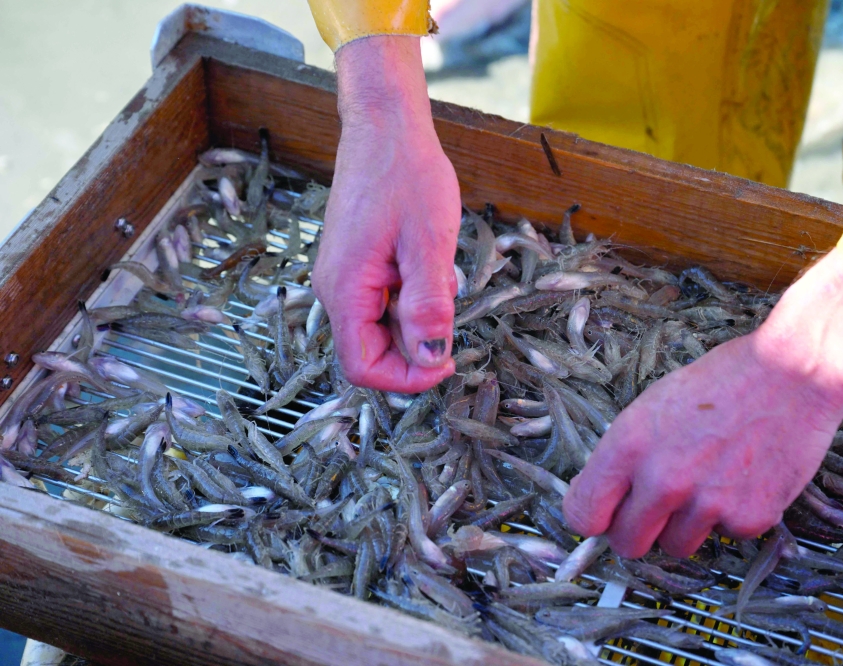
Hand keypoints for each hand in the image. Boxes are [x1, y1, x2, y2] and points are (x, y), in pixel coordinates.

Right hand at [313, 36, 459, 392]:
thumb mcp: (429, 243)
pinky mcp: (356, 263)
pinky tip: (430, 261)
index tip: (449, 362)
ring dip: (418, 316)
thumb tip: (431, 358)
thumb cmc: (408, 176)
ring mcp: (344, 275)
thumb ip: (428, 306)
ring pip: (381, 325)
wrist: (386, 125)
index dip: (407, 378)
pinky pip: (384, 299)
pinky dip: (413, 294)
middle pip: (371, 350)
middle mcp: (336, 288)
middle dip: (416, 344)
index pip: (363, 367)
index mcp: (346, 289)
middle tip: (450, 309)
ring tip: (440, 272)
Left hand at [562, 249, 842, 557]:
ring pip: (675, 548)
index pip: (583, 515)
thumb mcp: (651, 406)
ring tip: (704, 483)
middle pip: (626, 544)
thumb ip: (624, 456)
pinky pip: (723, 537)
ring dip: (683, 526)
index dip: (594, 517)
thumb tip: (605, 497)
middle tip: (653, 508)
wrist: (791, 373)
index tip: (604, 513)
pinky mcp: (749, 518)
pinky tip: (740, 478)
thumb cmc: (720, 383)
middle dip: (635, 530)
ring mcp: (707, 504)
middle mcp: (663, 480)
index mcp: (629, 445)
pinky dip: (729, 517)